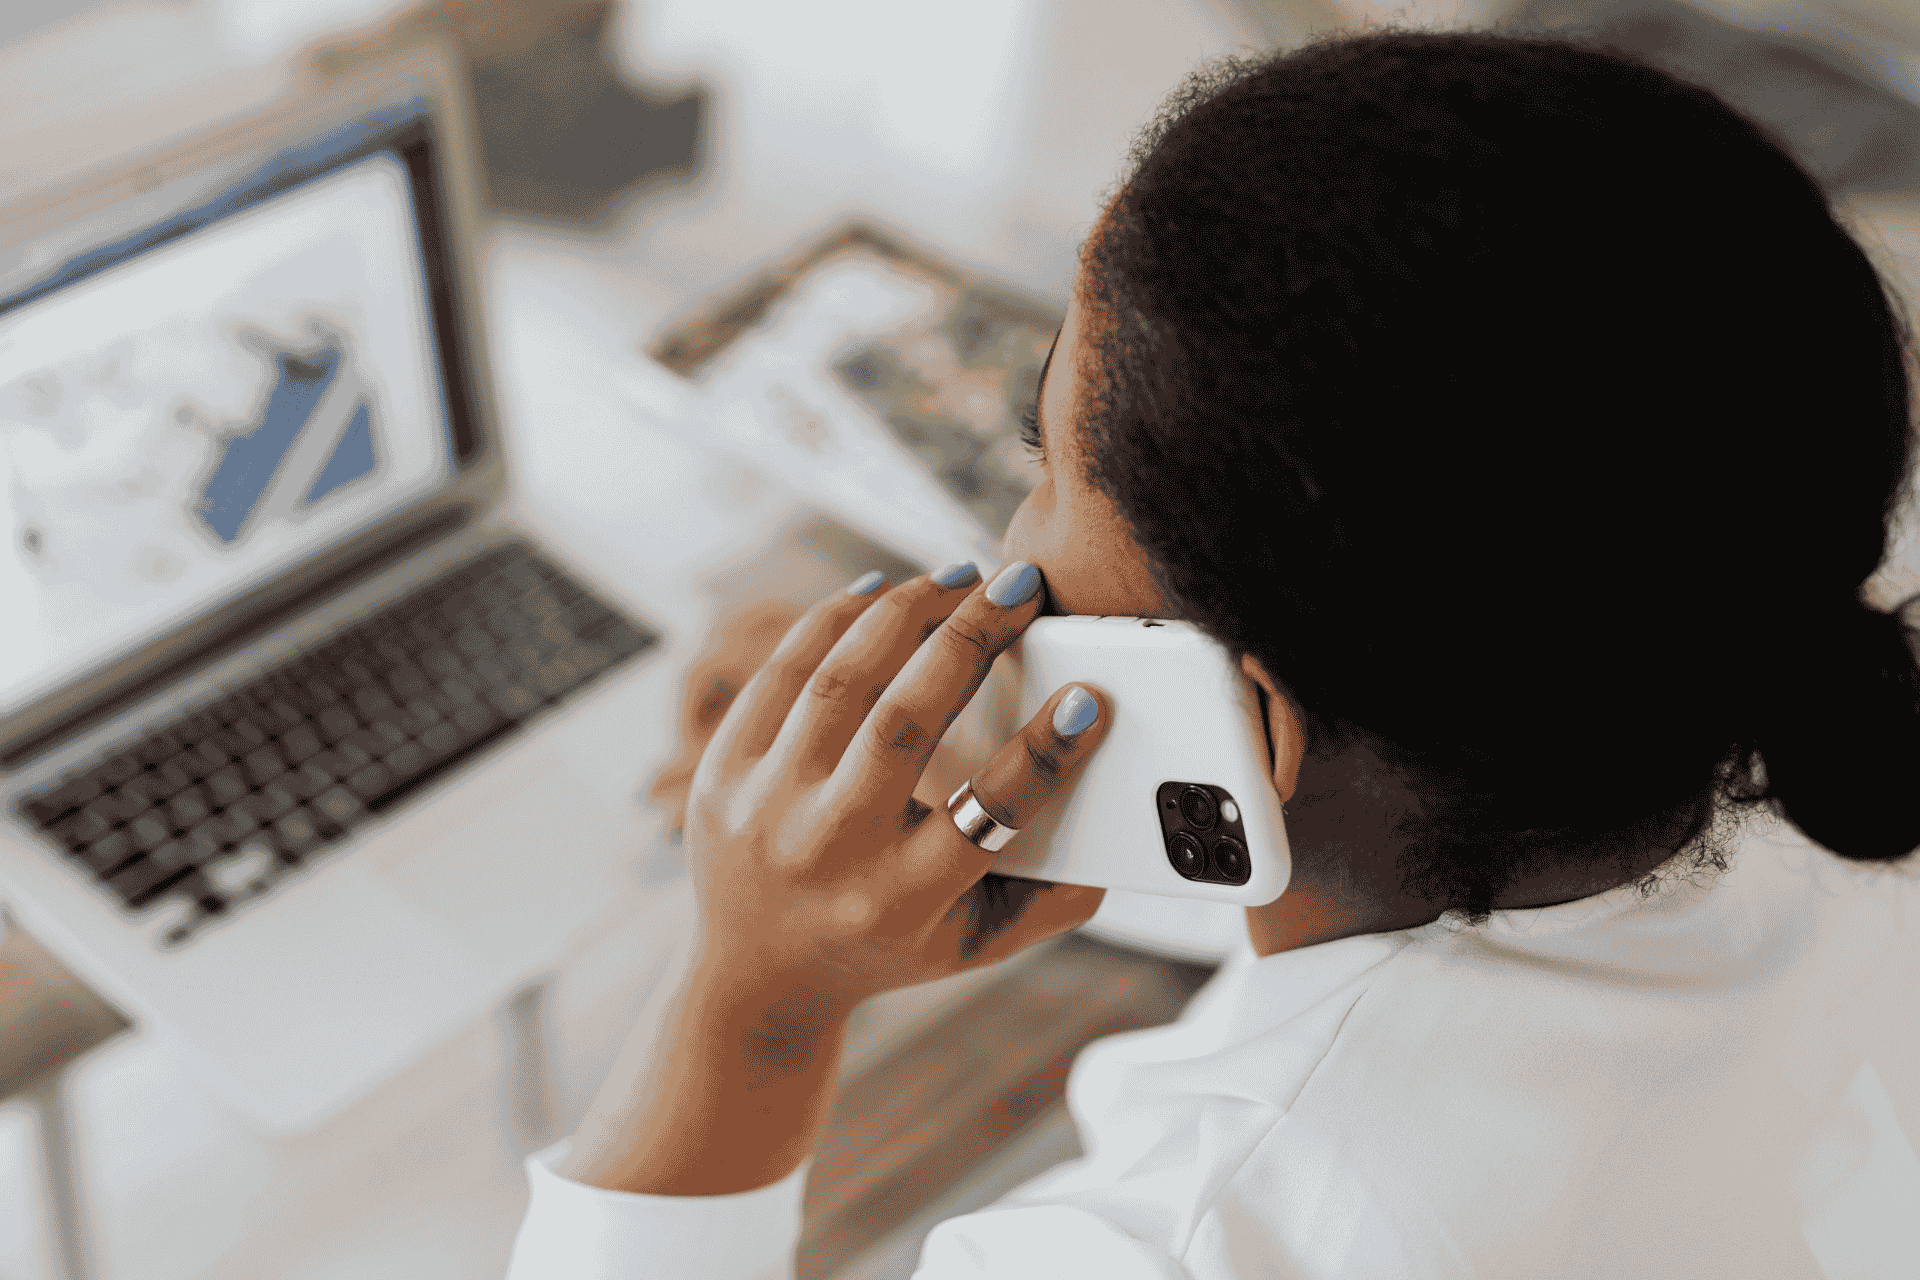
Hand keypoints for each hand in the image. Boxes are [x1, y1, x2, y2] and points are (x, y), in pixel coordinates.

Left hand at [563, 561, 1108, 1194]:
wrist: (758, 978)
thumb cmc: (885, 945)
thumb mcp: (974, 943)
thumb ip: (1054, 898)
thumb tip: (1131, 828)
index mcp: (901, 899)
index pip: (986, 812)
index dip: (1045, 751)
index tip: (1088, 697)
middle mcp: (828, 850)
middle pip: (904, 723)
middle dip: (973, 640)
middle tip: (1021, 586)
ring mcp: (765, 806)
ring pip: (840, 680)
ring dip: (907, 611)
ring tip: (960, 577)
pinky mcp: (722, 769)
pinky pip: (784, 671)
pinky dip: (836, 619)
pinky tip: (884, 593)